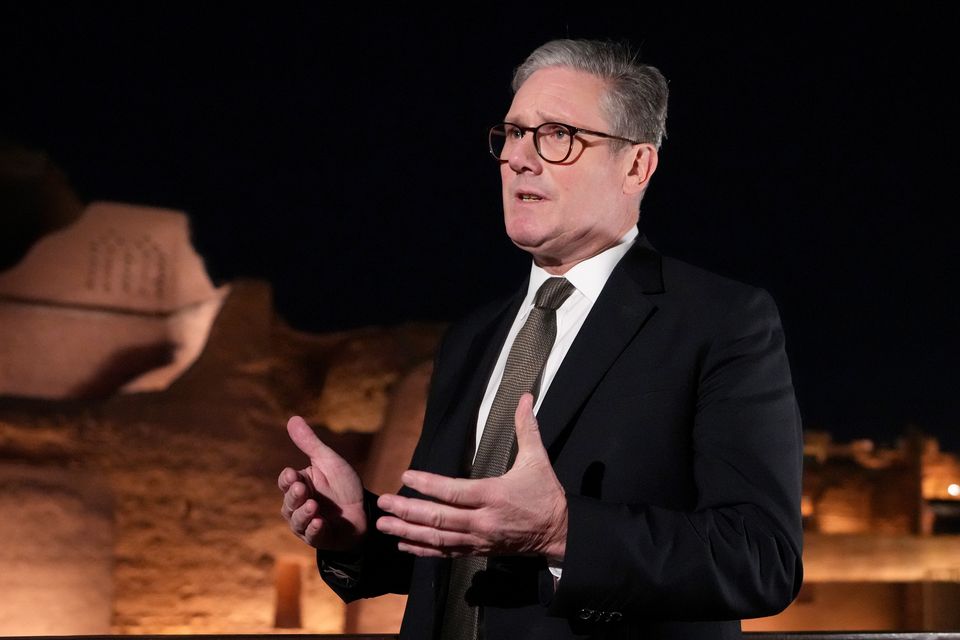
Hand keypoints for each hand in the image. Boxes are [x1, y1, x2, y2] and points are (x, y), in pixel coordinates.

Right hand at [278, 416, 366, 549]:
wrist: (364, 510)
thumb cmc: (343, 485)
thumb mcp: (328, 461)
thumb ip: (310, 444)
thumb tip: (292, 418)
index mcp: (299, 485)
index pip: (285, 481)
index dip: (287, 479)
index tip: (294, 475)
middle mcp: (298, 505)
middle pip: (288, 502)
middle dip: (294, 496)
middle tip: (302, 489)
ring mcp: (307, 523)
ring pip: (296, 520)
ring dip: (303, 513)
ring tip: (313, 505)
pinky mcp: (319, 538)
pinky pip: (312, 536)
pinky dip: (314, 530)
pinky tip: (319, 522)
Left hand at [376, 393, 567, 560]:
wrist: (559, 532)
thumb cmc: (546, 494)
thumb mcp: (537, 459)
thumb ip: (527, 428)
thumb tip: (526, 397)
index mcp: (494, 495)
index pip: (455, 491)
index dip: (429, 486)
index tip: (406, 476)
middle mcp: (483, 520)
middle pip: (440, 519)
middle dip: (408, 512)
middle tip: (384, 504)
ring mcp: (478, 539)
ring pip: (438, 539)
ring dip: (409, 533)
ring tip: (384, 525)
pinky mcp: (478, 550)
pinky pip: (446, 553)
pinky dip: (424, 550)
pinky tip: (404, 544)